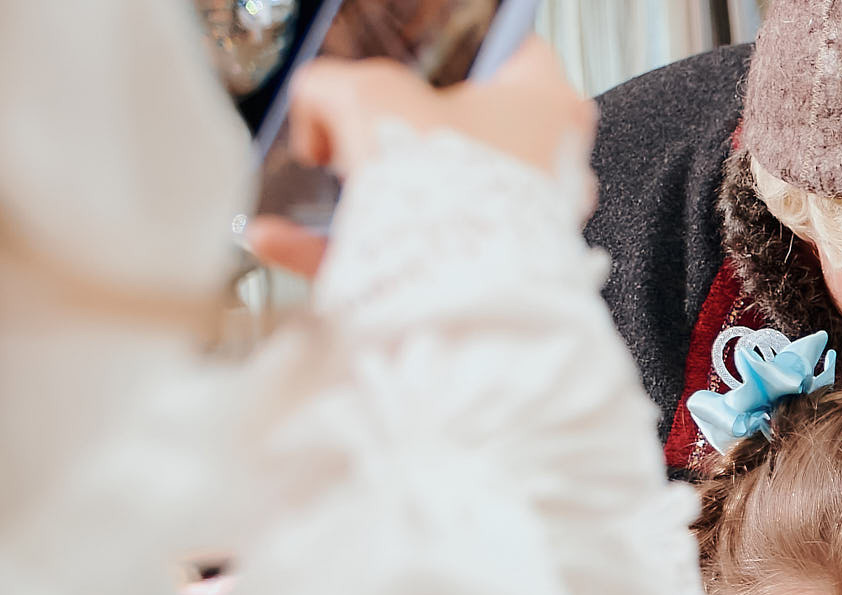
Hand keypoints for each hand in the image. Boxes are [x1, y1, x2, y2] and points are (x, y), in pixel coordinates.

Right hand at [247, 39, 594, 278]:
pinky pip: (417, 260)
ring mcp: (530, 232)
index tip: (416, 57)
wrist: (459, 298)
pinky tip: (288, 242)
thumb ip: (332, 86)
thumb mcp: (368, 99)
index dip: (454, 48)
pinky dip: (355, 252)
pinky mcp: (495, 284)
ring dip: (378, 199)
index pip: (511, 50)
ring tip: (332, 194)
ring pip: (445, 202)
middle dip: (409, 134)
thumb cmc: (448, 192)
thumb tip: (316, 101)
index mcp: (547, 106)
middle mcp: (553, 171)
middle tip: (365, 130)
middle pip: (473, 132)